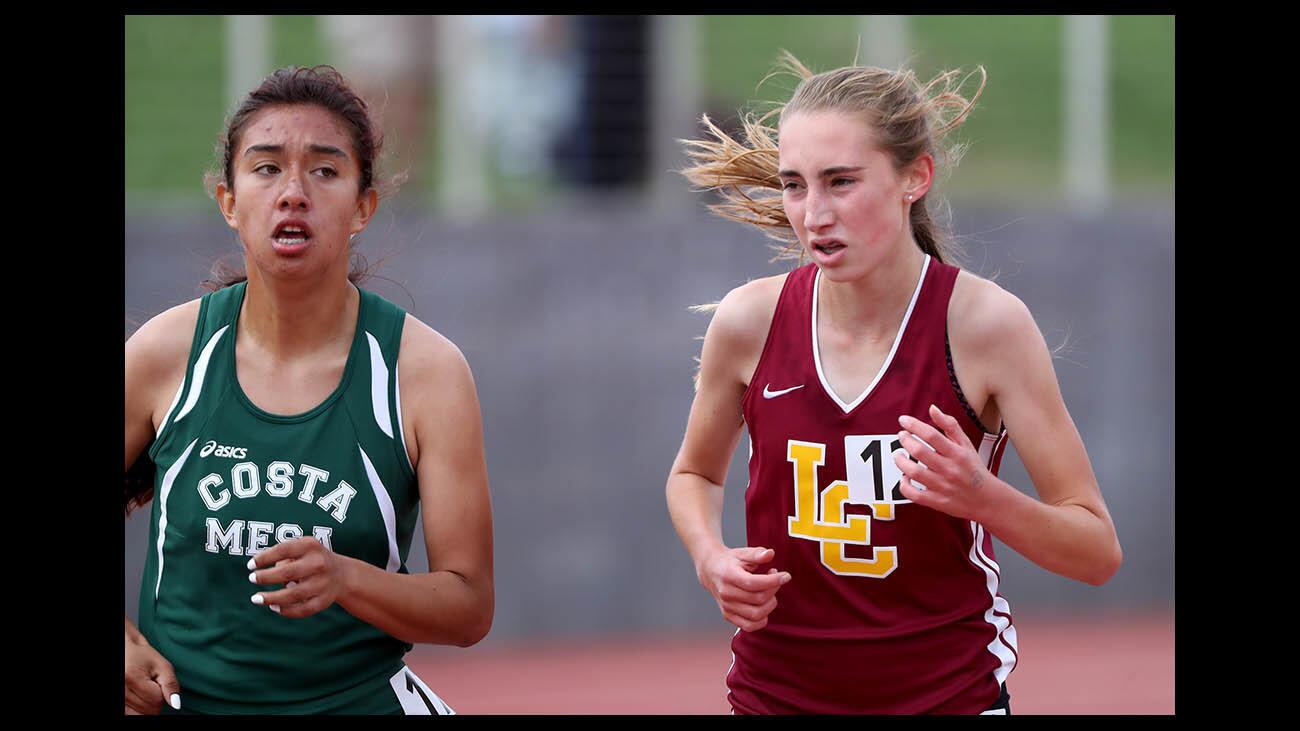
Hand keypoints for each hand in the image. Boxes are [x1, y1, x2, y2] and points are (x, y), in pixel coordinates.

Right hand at [125, 628, 180, 714]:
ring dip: (146, 704)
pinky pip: (131, 714)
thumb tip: (176, 704)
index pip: (157, 700)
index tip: (158, 681)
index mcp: (132, 678)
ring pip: (140, 714)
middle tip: (150, 684)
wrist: (126, 652)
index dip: (163, 692)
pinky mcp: (118, 702)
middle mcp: (121, 689)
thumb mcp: (162, 666)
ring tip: (143, 689)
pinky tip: (138, 696)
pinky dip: (138, 709)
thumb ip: (171, 684)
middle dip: (155, 699)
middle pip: (149, 709)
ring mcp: (118, 697)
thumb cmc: (143, 657)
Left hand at [247, 536, 354, 618]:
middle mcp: (319, 564)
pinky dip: (286, 611)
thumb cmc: (310, 559)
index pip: (283, 550)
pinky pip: (302, 609)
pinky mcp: (324, 601)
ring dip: (271, 598)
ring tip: (256, 598)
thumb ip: (282, 556)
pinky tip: (274, 607)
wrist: (341, 574)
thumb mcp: (300, 549)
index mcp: (311, 546)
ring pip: (293, 595)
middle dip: (266, 577)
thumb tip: (263, 571)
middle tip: (252, 579)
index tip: (250, 565)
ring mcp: (323, 584)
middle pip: (288, 573)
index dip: (264, 558)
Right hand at [697, 546, 791, 631]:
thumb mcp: (743, 552)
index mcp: (729, 575)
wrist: (711, 570)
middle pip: (758, 599)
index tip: (786, 576)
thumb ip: (757, 553)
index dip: (774, 581)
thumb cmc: (729, 561)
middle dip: (774, 589)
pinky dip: (762, 619)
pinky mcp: (728, 616)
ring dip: (770, 604)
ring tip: (770, 592)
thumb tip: (770, 554)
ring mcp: (727, 606)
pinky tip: (764, 606)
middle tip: (776, 579)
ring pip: (756, 614)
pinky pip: (749, 626)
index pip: (754, 583)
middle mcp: (726, 593)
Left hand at [894, 404, 994, 521]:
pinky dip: (905, 486)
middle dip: (905, 441)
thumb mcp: (966, 444)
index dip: (914, 425)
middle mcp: (949, 469)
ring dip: (901, 462)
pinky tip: (904, 478)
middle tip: (901, 436)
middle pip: (920, 452)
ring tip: (898, 455)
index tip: (903, 420)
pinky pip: (915, 495)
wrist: (987, 499)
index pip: (931, 435)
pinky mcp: (937, 501)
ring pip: (915, 473)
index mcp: (957, 453)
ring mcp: (943, 486)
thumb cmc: (974, 469)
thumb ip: (949, 425)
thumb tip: (933, 409)